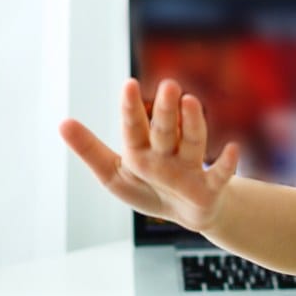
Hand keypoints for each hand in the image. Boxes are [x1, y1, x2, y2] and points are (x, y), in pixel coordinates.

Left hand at [59, 79, 239, 232]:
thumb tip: (62, 122)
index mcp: (140, 148)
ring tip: (191, 102)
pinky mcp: (210, 186)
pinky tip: (233, 149)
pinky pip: (220, 174)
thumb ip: (90, 150)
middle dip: (165, 109)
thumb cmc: (147, 188)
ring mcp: (189, 167)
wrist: (184, 212)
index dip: (130, 107)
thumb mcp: (113, 175)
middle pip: (164, 129)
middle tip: (168, 85)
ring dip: (192, 123)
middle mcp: (166, 152)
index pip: (133, 126)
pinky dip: (227, 163)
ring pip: (191, 142)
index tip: (128, 83)